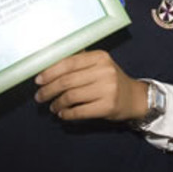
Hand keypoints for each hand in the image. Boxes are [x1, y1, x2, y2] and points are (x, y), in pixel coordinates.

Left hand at [34, 50, 148, 120]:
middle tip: (39, 97)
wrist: (134, 97)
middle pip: (67, 81)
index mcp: (100, 57)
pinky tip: (63, 114)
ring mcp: (108, 89)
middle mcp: (105, 71)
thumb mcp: (99, 65)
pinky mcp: (108, 107)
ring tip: (52, 107)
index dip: (50, 72)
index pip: (69, 63)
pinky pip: (79, 111)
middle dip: (49, 90)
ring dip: (57, 103)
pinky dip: (67, 114)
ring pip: (71, 97)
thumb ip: (79, 63)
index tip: (38, 80)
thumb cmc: (110, 80)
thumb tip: (48, 66)